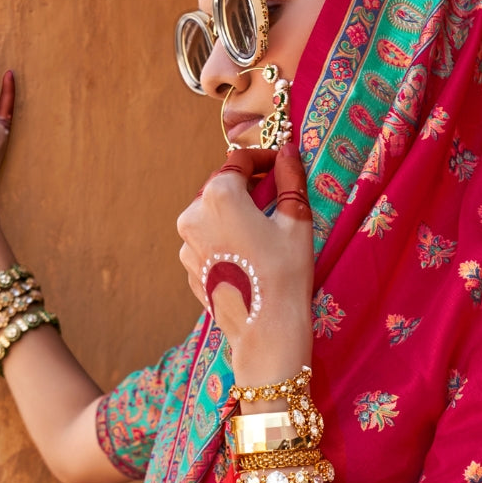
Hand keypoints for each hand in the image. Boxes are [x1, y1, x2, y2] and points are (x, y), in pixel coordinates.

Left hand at [177, 144, 314, 384]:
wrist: (265, 330)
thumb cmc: (285, 273)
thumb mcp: (295, 221)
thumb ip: (290, 179)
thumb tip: (288, 152)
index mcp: (219, 195)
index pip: (239, 161)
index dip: (263, 159)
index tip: (281, 165)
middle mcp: (193, 215)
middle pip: (222, 187)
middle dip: (248, 188)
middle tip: (277, 199)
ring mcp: (186, 244)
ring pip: (213, 216)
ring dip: (235, 215)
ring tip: (264, 232)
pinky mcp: (188, 268)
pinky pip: (207, 242)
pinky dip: (226, 239)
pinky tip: (249, 257)